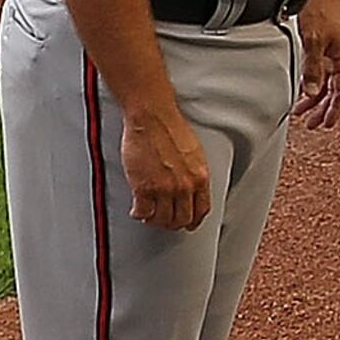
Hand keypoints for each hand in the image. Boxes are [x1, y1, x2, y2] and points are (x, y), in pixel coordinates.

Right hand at [122, 101, 214, 230]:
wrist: (152, 117)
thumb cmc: (170, 128)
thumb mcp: (195, 154)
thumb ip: (194, 174)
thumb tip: (191, 190)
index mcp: (200, 177)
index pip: (201, 210)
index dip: (193, 221)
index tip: (188, 223)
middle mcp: (184, 186)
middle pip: (181, 219)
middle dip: (172, 223)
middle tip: (164, 219)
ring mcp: (164, 188)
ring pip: (161, 220)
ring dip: (154, 220)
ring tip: (149, 214)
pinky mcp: (143, 187)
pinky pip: (142, 212)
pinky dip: (139, 214)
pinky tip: (137, 209)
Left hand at [293, 0, 339, 131]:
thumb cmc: (318, 6)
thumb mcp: (313, 40)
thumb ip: (313, 68)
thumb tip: (312, 92)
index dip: (335, 110)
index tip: (326, 124)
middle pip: (336, 90)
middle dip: (324, 108)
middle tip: (312, 125)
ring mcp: (334, 50)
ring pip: (327, 82)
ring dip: (316, 98)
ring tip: (301, 112)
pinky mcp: (325, 44)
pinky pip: (322, 71)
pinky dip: (313, 83)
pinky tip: (303, 90)